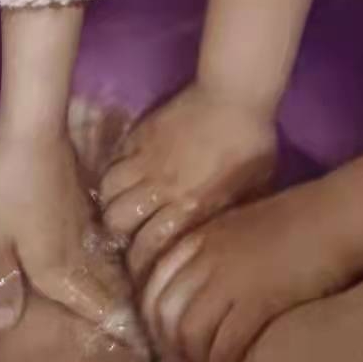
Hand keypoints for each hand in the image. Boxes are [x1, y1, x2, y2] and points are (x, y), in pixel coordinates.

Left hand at [0, 130, 139, 345]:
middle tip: (136, 334)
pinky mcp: (82, 204)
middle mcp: (77, 252)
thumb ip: (2, 282)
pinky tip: (102, 258)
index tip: (136, 348)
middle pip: (101, 288)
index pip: (90, 306)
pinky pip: (97, 242)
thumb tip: (8, 324)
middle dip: (118, 311)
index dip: (111, 325)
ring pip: (101, 264)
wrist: (33, 138)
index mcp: (55, 268)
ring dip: (112, 285)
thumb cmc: (7, 192)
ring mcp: (84, 226)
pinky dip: (103, 257)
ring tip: (122, 304)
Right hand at [99, 83, 277, 282]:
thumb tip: (215, 238)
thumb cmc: (252, 144)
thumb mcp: (253, 190)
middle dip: (118, 233)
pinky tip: (123, 178)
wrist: (236, 95)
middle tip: (127, 233)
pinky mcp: (139, 135)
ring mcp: (146, 160)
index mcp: (191, 207)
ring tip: (121, 206)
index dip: (139, 262)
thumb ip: (228, 216)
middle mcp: (162, 189)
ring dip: (112, 202)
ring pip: (109, 191)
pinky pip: (114, 161)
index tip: (141, 266)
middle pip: (117, 220)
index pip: (147, 246)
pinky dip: (114, 174)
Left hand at [141, 177, 348, 361]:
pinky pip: (223, 346)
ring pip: (188, 335)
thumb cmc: (293, 223)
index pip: (152, 289)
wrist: (334, 216)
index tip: (172, 338)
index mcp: (197, 239)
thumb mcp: (237, 229)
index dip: (156, 321)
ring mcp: (229, 279)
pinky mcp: (257, 301)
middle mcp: (205, 258)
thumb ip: (210, 255)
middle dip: (173, 346)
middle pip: (164, 315)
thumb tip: (194, 292)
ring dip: (198, 359)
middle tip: (190, 361)